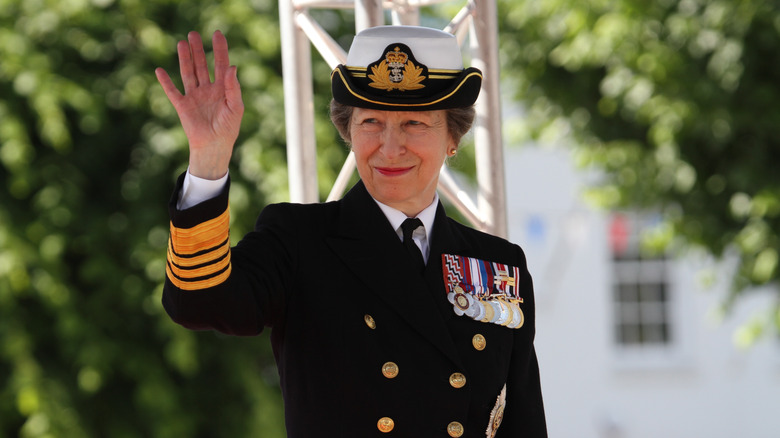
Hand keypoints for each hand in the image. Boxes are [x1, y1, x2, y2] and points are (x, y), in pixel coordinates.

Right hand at [155, 30, 243, 179]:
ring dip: (185, 59)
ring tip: (181, 44)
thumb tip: (232, 67)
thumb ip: (233, 87)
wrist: (214, 146)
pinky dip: (166, 82)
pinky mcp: (182, 106)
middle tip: (193, 34)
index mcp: (222, 89)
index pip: (221, 64)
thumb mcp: (236, 107)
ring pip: (188, 73)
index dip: (219, 49)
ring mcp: (194, 96)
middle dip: (198, 50)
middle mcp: (207, 90)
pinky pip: (172, 91)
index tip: (217, 34)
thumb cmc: (228, 128)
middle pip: (202, 65)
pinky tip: (160, 70)